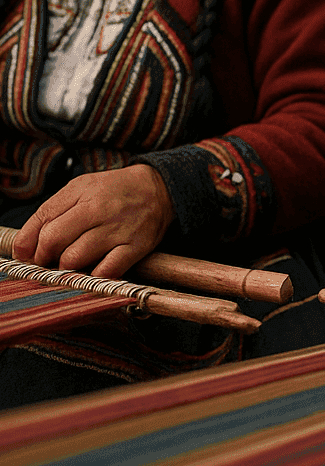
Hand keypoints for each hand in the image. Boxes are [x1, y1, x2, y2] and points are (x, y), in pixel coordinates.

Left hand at [12, 164, 174, 278]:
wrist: (159, 188)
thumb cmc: (115, 190)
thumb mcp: (80, 188)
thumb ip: (50, 212)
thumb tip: (23, 247)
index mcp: (82, 194)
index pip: (42, 225)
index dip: (29, 246)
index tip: (31, 254)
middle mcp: (99, 211)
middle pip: (54, 244)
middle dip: (44, 258)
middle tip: (50, 260)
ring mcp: (118, 230)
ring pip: (75, 260)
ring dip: (66, 268)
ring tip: (73, 264)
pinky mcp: (136, 247)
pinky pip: (105, 272)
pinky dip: (93, 277)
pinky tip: (92, 271)